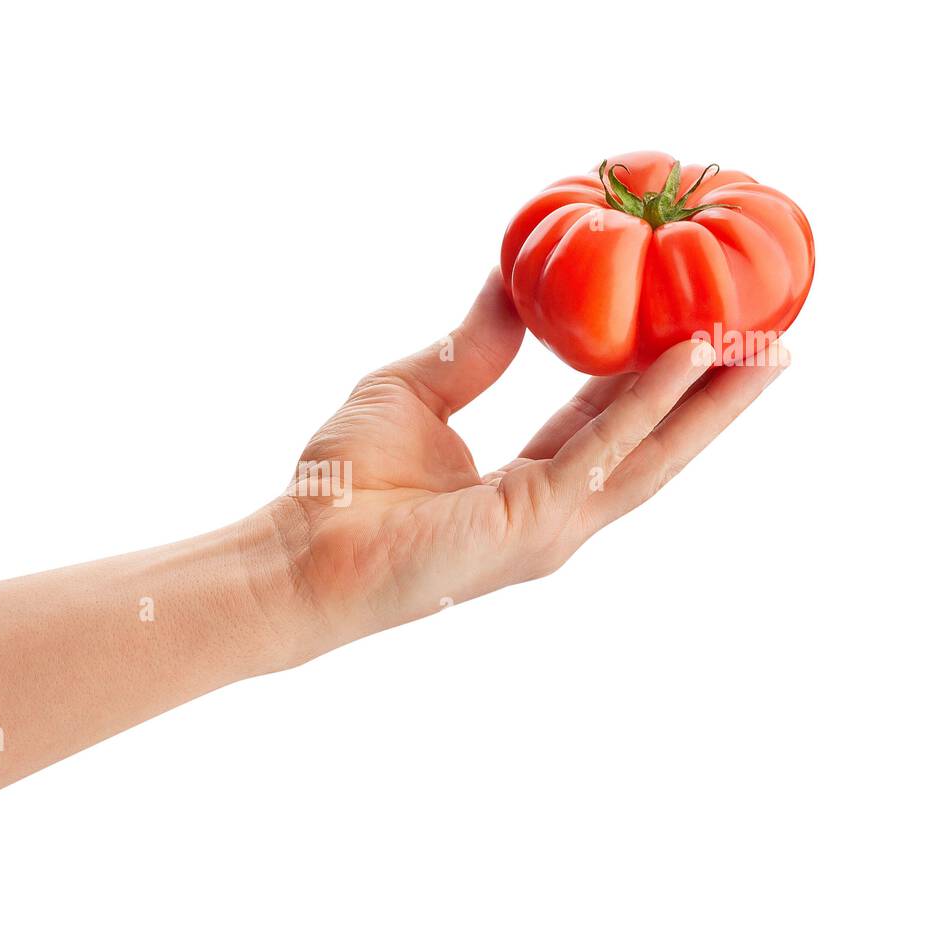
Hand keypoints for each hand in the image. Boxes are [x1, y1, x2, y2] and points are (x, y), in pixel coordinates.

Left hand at [266, 269, 787, 649]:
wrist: (299, 550)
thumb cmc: (343, 484)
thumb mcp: (418, 388)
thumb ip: (475, 344)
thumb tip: (512, 280)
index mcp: (529, 483)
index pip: (611, 424)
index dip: (662, 381)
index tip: (704, 330)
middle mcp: (553, 511)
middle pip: (653, 446)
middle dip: (715, 396)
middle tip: (772, 337)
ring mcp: (550, 528)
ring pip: (651, 456)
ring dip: (711, 401)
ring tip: (765, 344)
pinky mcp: (533, 527)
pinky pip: (602, 453)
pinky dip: (648, 404)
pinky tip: (689, 355)